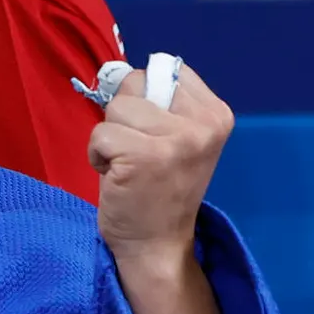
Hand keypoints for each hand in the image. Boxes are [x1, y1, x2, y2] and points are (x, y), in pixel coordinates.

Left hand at [88, 62, 233, 261]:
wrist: (157, 244)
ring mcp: (176, 140)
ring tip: (127, 166)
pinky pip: (100, 134)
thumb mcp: (176, 137)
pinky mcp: (143, 156)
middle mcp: (204, 124)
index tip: (154, 134)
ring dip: (110, 138)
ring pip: (115, 108)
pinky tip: (117, 177)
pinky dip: (97, 155)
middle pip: (135, 85)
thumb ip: (161, 103)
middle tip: (139, 154)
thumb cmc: (158, 187)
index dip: (144, 99)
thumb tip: (117, 73)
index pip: (164, 69)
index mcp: (216, 113)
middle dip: (125, 117)